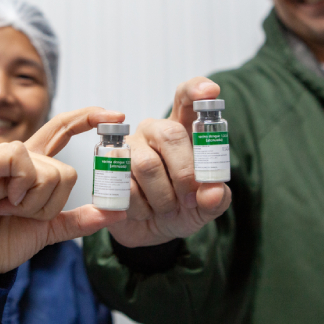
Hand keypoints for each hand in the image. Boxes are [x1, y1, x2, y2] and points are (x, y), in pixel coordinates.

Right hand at [0, 107, 127, 278]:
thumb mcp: (48, 230)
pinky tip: (0, 201)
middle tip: (21, 215)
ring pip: (49, 172)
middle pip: (65, 170)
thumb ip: (79, 220)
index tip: (116, 115)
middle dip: (51, 205)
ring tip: (6, 211)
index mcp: (32, 167)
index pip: (63, 130)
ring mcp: (0, 158)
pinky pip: (22, 162)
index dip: (88, 118)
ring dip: (33, 204)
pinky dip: (20, 188)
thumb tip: (117, 213)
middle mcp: (18, 157)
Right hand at [107, 77, 231, 247]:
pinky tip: (146, 211)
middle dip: (185, 171)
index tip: (211, 93)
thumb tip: (212, 192)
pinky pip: (126, 186)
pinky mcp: (107, 171)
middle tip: (191, 198)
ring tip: (167, 209)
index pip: (186, 99)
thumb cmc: (183, 208)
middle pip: (169, 133)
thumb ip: (216, 197)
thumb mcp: (207, 206)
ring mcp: (128, 148)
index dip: (196, 90)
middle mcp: (153, 132)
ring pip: (147, 165)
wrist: (154, 233)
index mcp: (182, 130)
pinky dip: (143, 208)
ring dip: (163, 197)